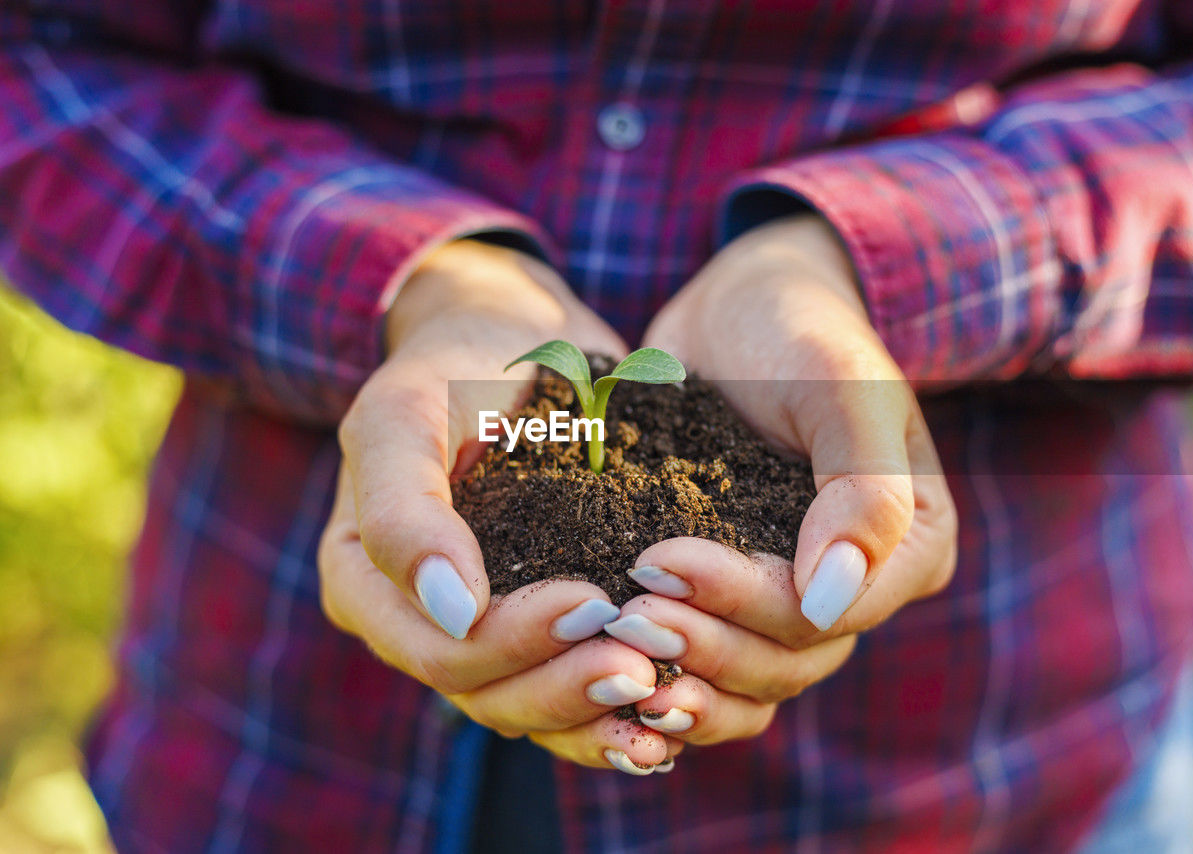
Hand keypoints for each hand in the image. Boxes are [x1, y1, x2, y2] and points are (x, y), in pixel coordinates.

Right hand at [318, 240, 680, 771]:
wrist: (511, 338)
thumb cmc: (452, 364)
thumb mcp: (406, 413)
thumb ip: (403, 509)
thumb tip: (454, 610)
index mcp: (367, 583)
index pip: (439, 650)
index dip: (512, 644)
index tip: (591, 602)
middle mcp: (420, 622)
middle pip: (488, 696)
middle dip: (567, 687)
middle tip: (643, 667)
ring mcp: (483, 629)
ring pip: (533, 708)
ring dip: (599, 712)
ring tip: (665, 695)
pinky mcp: (541, 624)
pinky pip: (572, 690)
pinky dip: (618, 709)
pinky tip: (674, 708)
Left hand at [613, 215, 956, 741]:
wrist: (742, 310)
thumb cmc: (801, 328)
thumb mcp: (841, 386)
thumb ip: (861, 487)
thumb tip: (830, 599)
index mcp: (907, 547)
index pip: (826, 611)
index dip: (744, 602)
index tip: (659, 560)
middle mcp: (856, 588)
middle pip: (787, 660)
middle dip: (705, 645)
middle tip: (625, 613)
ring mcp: (792, 598)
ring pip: (749, 680)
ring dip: (683, 674)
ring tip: (614, 641)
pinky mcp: (733, 596)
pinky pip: (711, 662)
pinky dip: (669, 677)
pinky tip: (614, 674)